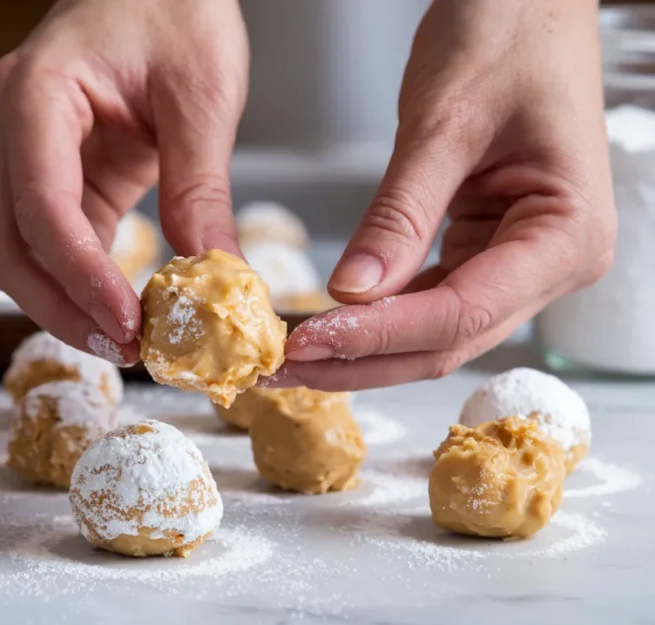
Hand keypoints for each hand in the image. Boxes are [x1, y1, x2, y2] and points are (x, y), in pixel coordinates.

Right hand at [0, 0, 248, 364]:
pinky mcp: (57, 176)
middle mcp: (13, 129)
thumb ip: (200, 187)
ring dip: (70, 305)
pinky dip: (88, 282)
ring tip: (132, 344)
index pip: (41, 205)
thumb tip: (215, 278)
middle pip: (12, 246)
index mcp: (36, 95)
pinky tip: (128, 311)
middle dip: (64, 308)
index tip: (127, 323)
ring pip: (24, 254)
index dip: (79, 275)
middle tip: (128, 351)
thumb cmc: (175, 6)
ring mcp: (27, 156)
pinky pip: (58, 242)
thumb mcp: (201, 94)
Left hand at [275, 0, 615, 390]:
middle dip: (361, 359)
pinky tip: (326, 324)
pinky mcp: (486, 248)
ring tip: (289, 356)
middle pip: (447, 340)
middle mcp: (552, 263)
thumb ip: (399, 215)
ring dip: (362, 348)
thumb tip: (349, 293)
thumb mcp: (445, 124)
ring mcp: (521, 261)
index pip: (462, 312)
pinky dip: (376, 315)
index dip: (379, 336)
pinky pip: (428, 298)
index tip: (307, 341)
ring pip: (434, 331)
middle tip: (280, 368)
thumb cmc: (508, 33)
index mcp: (567, 235)